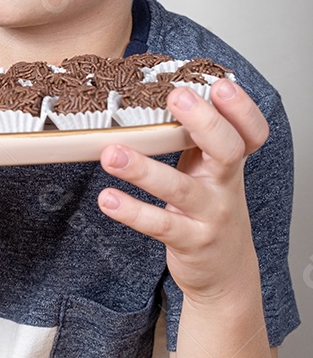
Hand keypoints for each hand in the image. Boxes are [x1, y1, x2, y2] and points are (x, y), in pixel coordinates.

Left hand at [97, 79, 268, 303]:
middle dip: (204, 121)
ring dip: (143, 170)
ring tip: (111, 154)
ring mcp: (210, 215)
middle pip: (227, 149)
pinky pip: (160, 225)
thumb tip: (155, 93)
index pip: (250, 132)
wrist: (226, 272)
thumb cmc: (209, 210)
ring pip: (180, 189)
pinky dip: (132, 211)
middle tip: (175, 96)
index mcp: (230, 162)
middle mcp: (225, 185)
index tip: (220, 84)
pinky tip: (107, 199)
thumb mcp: (211, 173)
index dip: (241, 109)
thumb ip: (195, 139)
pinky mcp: (190, 242)